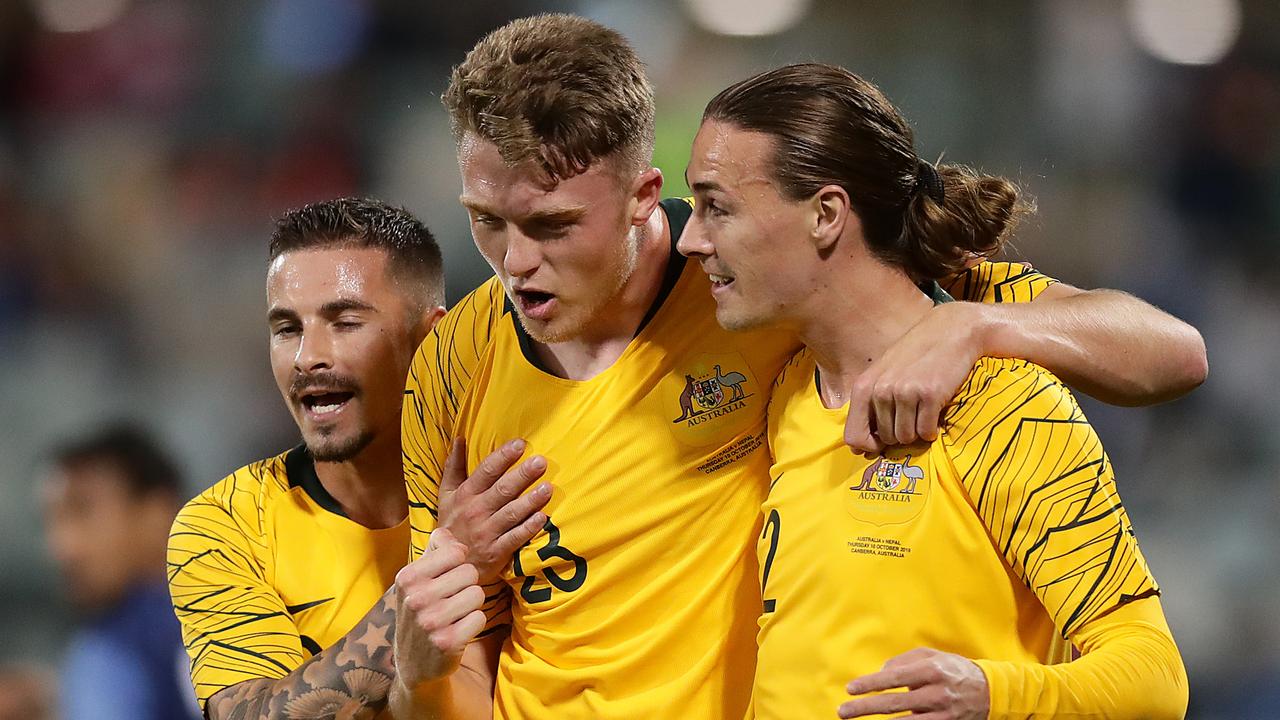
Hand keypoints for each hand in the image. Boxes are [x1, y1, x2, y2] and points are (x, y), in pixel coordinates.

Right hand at [393, 529, 485, 691]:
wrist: (413, 662)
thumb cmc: (421, 611)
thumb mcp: (417, 579)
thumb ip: (434, 551)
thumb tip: (448, 532)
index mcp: (407, 578)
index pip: (456, 551)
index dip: (459, 564)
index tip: (448, 578)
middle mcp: (416, 598)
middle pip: (470, 572)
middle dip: (467, 585)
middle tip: (451, 600)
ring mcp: (430, 621)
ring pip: (477, 594)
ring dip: (472, 605)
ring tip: (454, 615)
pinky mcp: (447, 642)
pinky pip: (480, 617)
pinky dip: (474, 623)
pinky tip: (458, 630)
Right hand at [438, 437, 552, 584]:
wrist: (447, 563)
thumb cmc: (451, 523)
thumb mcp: (446, 494)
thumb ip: (453, 467)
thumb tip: (459, 438)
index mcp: (465, 495)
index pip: (486, 471)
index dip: (503, 457)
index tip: (520, 444)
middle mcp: (476, 511)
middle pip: (502, 490)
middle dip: (522, 475)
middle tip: (540, 462)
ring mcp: (486, 532)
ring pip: (511, 513)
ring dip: (530, 501)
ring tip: (548, 488)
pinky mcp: (496, 552)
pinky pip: (515, 538)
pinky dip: (528, 528)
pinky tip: (542, 518)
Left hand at [838, 647, 988, 718]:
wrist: (990, 692)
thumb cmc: (953, 670)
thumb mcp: (932, 656)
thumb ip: (904, 661)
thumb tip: (879, 672)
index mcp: (932, 669)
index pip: (894, 677)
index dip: (870, 683)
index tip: (850, 688)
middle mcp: (937, 692)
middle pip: (894, 703)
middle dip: (865, 708)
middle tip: (843, 711)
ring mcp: (942, 713)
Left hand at [844, 302, 986, 453]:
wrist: (951, 330)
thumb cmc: (916, 354)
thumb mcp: (883, 374)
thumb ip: (870, 406)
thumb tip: (857, 448)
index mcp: (864, 386)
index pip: (853, 436)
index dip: (868, 446)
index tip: (882, 443)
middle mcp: (880, 390)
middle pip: (885, 438)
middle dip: (899, 434)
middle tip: (912, 416)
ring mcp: (904, 392)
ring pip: (906, 437)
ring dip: (916, 433)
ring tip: (923, 413)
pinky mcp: (929, 394)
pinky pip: (926, 432)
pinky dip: (932, 430)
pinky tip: (935, 414)